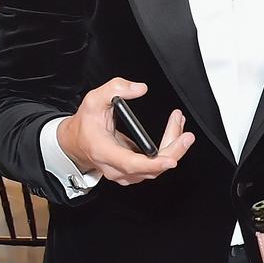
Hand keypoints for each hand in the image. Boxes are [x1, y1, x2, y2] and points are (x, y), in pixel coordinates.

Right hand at [56, 78, 194, 185]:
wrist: (76, 142)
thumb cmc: (86, 123)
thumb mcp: (93, 100)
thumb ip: (115, 89)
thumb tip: (139, 89)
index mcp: (104, 152)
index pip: (130, 163)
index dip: (153, 164)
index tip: (171, 159)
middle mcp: (115, 168)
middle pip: (150, 168)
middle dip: (173, 150)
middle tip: (186, 135)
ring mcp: (125, 173)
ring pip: (156, 168)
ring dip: (172, 147)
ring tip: (178, 122)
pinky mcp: (133, 172)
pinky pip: (155, 166)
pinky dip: (168, 150)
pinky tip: (175, 132)